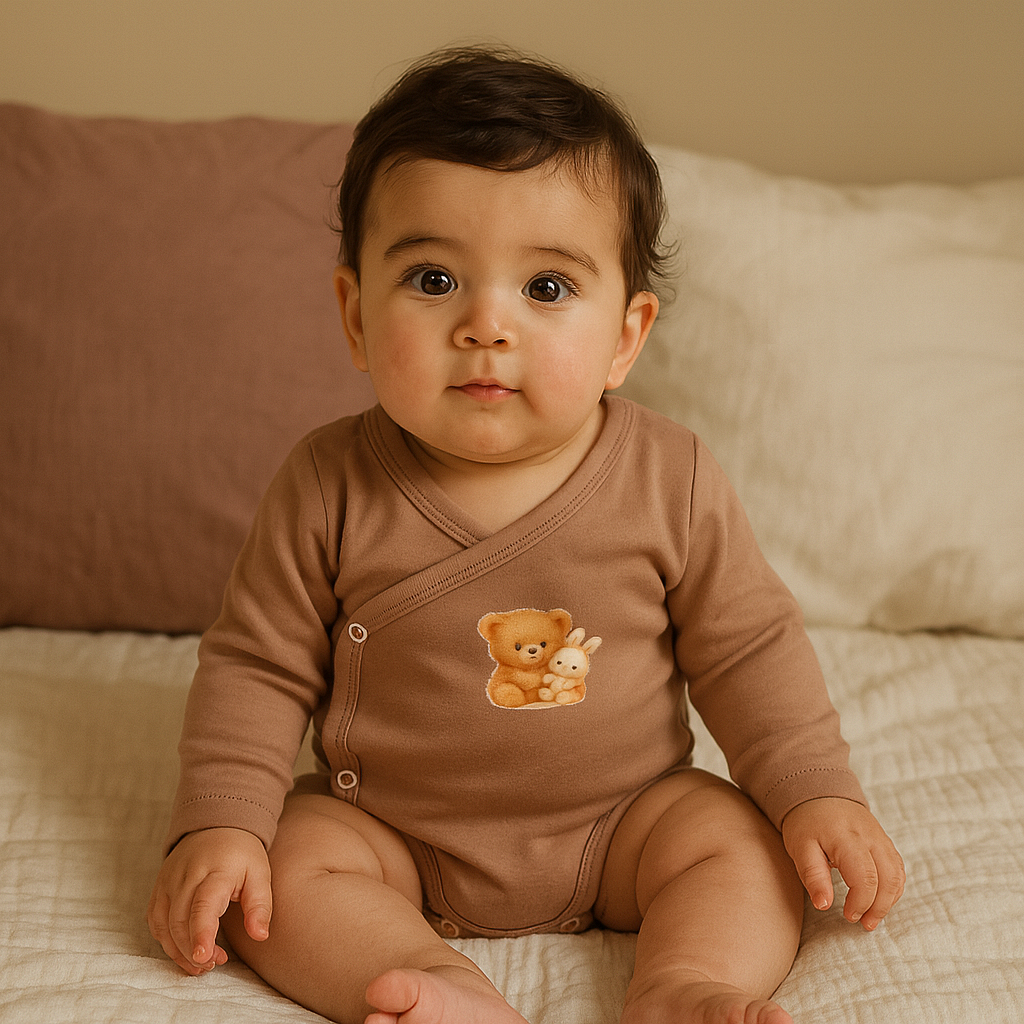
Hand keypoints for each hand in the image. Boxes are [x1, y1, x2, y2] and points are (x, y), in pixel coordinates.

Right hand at [147, 827, 271, 974]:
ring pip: (164, 925)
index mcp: (216, 871)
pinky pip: (155, 921)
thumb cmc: (241, 854)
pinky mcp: (159, 888)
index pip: (203, 905)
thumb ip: (260, 905)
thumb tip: (261, 936)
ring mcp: (168, 881)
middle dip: (194, 950)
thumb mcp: (260, 874)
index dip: (201, 934)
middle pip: (181, 921)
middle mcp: (186, 875)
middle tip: (215, 963)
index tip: (204, 957)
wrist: (217, 825)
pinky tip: (184, 950)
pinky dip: (166, 941)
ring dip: (179, 951)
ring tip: (202, 963)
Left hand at [781, 798, 904, 930]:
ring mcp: (881, 838)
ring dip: (889, 900)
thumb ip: (813, 875)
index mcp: (847, 838)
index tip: (847, 916)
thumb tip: (824, 905)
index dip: (861, 903)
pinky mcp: (885, 841)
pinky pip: (898, 868)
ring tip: (872, 917)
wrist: (818, 794)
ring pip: (897, 875)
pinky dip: (893, 888)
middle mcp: (870, 837)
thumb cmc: (807, 824)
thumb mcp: (800, 847)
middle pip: (888, 878)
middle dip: (879, 907)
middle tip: (864, 924)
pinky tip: (880, 900)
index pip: (865, 877)